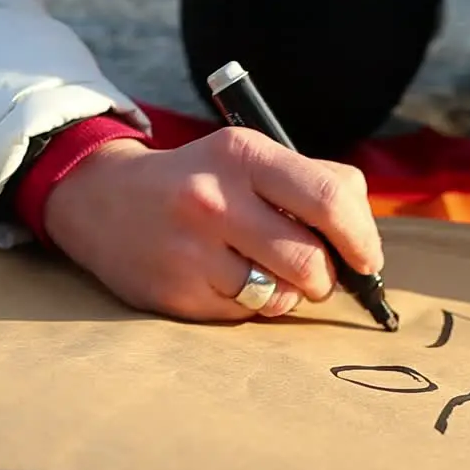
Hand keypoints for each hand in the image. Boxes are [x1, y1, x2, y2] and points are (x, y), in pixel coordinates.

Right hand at [43, 127, 382, 320]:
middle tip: (319, 275)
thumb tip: (364, 244)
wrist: (103, 199)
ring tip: (267, 273)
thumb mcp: (248, 159)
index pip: (330, 199)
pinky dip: (251, 305)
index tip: (367, 259)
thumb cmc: (201, 181)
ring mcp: (192, 249)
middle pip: (311, 260)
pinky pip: (245, 314)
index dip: (362, 239)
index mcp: (243, 154)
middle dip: (328, 278)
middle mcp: (215, 198)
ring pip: (281, 296)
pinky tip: (225, 280)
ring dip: (290, 294)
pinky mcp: (177, 292)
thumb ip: (312, 185)